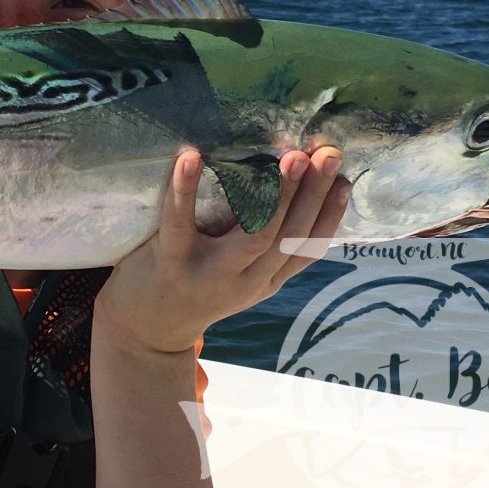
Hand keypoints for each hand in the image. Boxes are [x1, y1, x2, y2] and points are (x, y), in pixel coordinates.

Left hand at [94, 148, 350, 354]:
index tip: (347, 179)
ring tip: (290, 157)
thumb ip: (263, 247)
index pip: (306, 249)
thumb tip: (292, 192)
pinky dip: (186, 189)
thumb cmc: (192, 287)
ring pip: (254, 237)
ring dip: (276, 196)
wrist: (142, 333)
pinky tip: (191, 157)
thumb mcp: (238, 276)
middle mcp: (244, 282)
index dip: (330, 216)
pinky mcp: (170, 262)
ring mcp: (208, 274)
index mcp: (263, 281)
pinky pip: (180, 223)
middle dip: (313, 195)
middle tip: (328, 154)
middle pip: (289, 239)